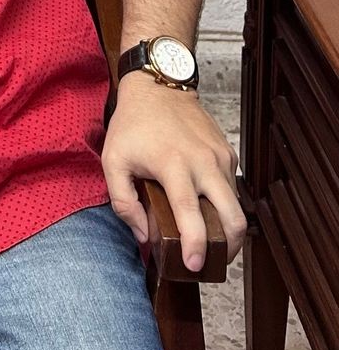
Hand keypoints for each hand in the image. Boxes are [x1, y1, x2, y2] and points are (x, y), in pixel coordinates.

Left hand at [102, 72, 246, 271]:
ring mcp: (219, 156)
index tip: (195, 265)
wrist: (157, 84)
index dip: (196, 245)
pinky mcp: (227, 152)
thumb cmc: (133, 124)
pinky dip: (225, 204)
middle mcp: (203, 162)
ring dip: (229, 229)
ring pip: (237, 205)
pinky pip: (232, 187)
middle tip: (214, 264)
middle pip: (233, 217)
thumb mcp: (113, 160)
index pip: (191, 214)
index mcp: (174, 165)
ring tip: (212, 242)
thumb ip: (123, 202)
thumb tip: (144, 235)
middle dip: (229, 249)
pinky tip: (208, 208)